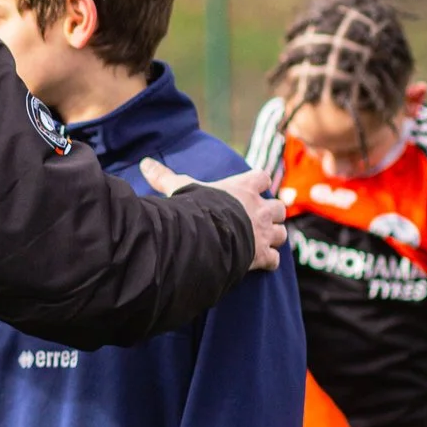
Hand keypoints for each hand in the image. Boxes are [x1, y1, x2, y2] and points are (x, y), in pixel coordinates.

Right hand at [139, 160, 285, 271]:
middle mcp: (259, 210)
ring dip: (273, 237)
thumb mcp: (179, 189)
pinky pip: (275, 260)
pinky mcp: (263, 256)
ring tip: (259, 241)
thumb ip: (165, 177)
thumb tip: (145, 162)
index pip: (262, 178)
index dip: (258, 183)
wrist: (206, 238)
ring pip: (282, 233)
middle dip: (271, 214)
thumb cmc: (195, 209)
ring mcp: (264, 234)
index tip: (249, 188)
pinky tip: (257, 263)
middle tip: (255, 218)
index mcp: (244, 189)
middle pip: (279, 208)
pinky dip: (269, 262)